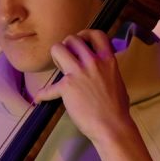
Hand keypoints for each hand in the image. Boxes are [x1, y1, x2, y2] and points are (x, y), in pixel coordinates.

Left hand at [33, 30, 132, 146]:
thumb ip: (109, 72)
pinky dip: (43, 94)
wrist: (112, 126)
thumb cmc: (118, 109)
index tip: (81, 42)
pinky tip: (40, 98)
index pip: (96, 34)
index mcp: (108, 60)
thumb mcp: (118, 82)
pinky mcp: (67, 87)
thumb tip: (104, 72)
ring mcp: (79, 73)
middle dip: (67, 46)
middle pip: (73, 39)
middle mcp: (93, 62)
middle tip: (68, 58)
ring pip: (58, 48)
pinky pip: (49, 88)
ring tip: (59, 67)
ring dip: (56, 56)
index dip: (86, 35)